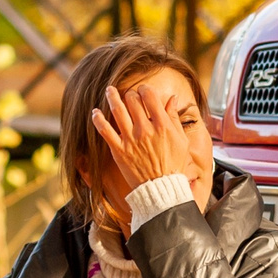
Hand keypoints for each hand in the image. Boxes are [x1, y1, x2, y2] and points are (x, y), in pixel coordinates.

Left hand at [93, 83, 194, 209]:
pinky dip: (98, 119)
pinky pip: (105, 130)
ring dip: (112, 97)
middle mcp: (145, 129)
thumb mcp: (181, 140)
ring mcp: (131, 140)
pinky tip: (95, 112)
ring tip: (109, 90)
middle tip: (129, 95)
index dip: (145, 89)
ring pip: (117, 110)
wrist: (161, 188)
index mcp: (162, 125)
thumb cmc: (174, 164)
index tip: (143, 90)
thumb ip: (174, 118)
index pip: (150, 96)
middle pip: (132, 100)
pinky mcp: (119, 150)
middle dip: (130, 94)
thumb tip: (172, 98)